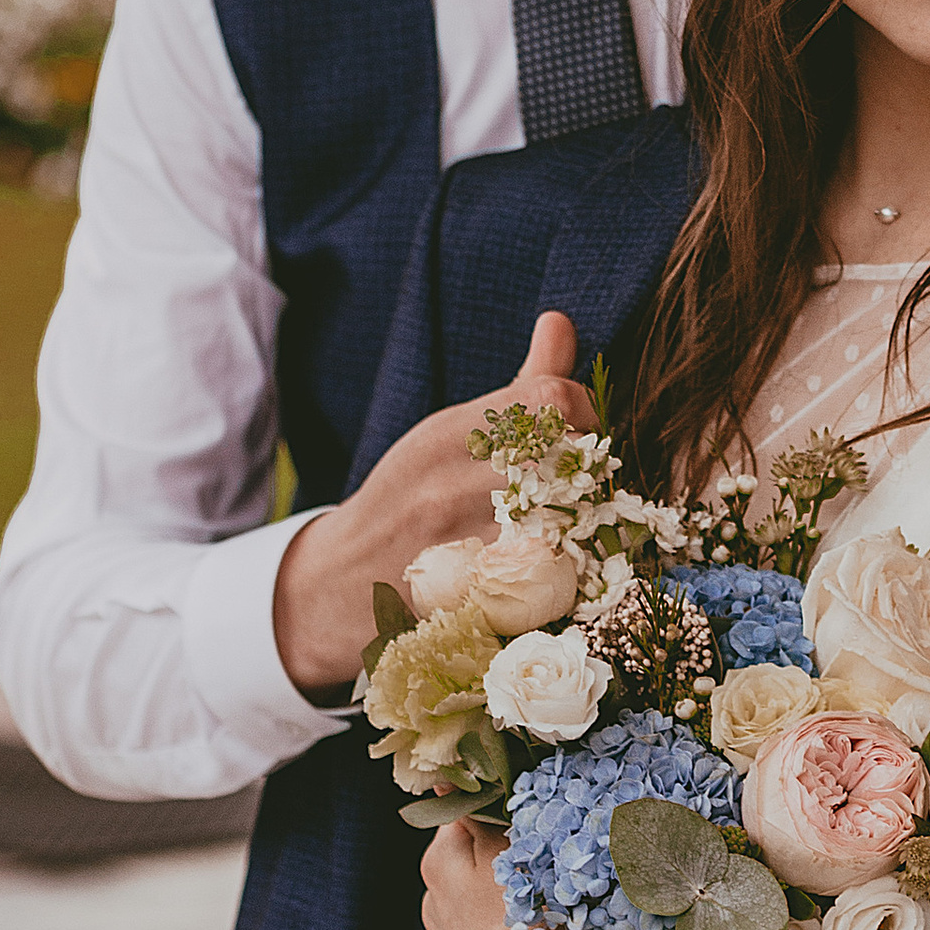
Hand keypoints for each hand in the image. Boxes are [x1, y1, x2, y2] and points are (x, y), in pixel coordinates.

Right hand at [271, 310, 595, 697]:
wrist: (340, 586)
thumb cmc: (409, 499)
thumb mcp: (449, 431)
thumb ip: (519, 386)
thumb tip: (561, 322)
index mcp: (448, 437)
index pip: (552, 402)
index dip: (584, 412)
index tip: (580, 430)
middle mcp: (452, 488)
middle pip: (565, 460)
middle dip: (590, 469)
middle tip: (584, 482)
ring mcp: (462, 550)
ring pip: (565, 524)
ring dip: (585, 523)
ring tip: (576, 522)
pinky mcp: (472, 607)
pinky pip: (547, 586)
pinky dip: (566, 575)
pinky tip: (560, 568)